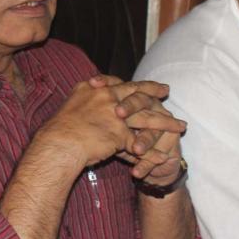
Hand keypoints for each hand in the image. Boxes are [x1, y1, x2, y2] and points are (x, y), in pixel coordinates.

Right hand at [34, 76, 181, 167]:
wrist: (57, 144)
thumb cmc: (58, 130)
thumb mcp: (70, 106)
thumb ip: (84, 100)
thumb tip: (89, 92)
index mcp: (95, 90)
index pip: (121, 82)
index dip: (136, 83)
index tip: (147, 82)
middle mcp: (107, 98)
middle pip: (138, 94)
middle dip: (155, 92)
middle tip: (167, 90)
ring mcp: (114, 116)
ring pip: (146, 119)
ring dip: (165, 123)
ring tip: (181, 127)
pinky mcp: (118, 135)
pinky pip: (140, 144)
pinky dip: (152, 152)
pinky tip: (164, 156)